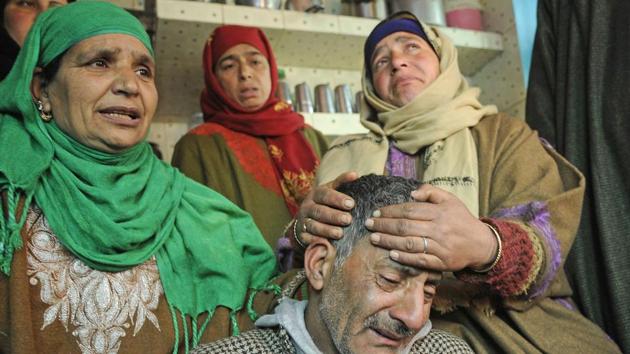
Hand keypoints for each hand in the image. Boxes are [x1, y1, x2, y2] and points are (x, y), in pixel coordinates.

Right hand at [296, 172, 357, 244]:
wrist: (304, 220)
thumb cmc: (324, 204)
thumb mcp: (331, 191)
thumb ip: (342, 183)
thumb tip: (355, 174)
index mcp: (315, 194)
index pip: (325, 194)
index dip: (337, 199)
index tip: (351, 204)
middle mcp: (307, 207)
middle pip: (320, 211)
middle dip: (334, 216)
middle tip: (348, 219)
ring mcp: (303, 221)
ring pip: (313, 226)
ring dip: (327, 230)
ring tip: (340, 233)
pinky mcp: (301, 235)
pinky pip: (308, 239)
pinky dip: (316, 241)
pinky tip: (327, 244)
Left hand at [366, 184, 497, 271]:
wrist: (481, 244)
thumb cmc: (461, 219)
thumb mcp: (450, 199)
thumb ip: (431, 192)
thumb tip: (412, 193)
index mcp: (439, 212)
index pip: (409, 210)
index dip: (390, 211)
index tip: (376, 212)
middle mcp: (439, 229)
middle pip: (405, 227)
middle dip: (383, 226)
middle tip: (368, 225)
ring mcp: (440, 247)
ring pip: (410, 244)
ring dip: (389, 242)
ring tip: (373, 238)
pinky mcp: (442, 263)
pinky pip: (420, 261)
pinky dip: (405, 258)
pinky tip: (391, 254)